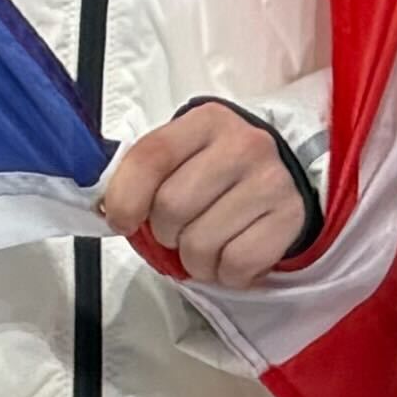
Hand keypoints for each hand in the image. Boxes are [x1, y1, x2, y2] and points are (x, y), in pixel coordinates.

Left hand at [96, 97, 313, 285]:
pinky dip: (225, 274)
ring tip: (206, 246)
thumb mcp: (182, 154)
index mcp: (206, 121)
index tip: (121, 220)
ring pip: (202, 245)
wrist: (284, 174)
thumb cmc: (218, 169)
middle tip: (178, 231)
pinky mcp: (291, 217)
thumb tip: (106, 209)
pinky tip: (230, 256)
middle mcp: (243, 145)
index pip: (151, 157)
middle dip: (164, 233)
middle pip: (172, 207)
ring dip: (193, 260)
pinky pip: (236, 265)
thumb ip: (143, 173)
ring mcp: (271, 181)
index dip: (125, 197)